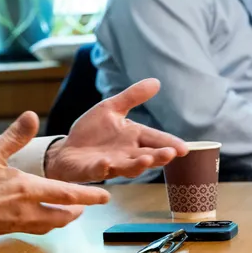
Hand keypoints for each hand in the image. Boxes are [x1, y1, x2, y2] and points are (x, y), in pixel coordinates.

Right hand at [0, 111, 109, 242]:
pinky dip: (43, 224)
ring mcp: (15, 224)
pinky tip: (37, 219)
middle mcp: (26, 210)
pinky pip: (32, 230)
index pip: (67, 193)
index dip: (89, 195)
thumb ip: (14, 136)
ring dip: (62, 220)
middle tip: (87, 206)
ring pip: (48, 226)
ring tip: (67, 214)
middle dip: (77, 211)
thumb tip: (32, 116)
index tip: (105, 197)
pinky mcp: (3, 231)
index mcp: (27, 189)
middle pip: (62, 216)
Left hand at [44, 78, 188, 182]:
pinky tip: (106, 163)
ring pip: (128, 167)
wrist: (67, 149)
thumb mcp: (111, 109)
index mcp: (133, 137)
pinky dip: (103, 168)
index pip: (155, 139)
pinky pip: (99, 170)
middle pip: (146, 156)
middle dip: (158, 156)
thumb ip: (132, 97)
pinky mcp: (92, 169)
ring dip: (137, 165)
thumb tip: (156, 81)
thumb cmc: (92, 132)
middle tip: (171, 154)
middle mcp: (126, 153)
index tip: (184, 148)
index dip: (170, 143)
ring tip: (146, 160)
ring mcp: (110, 163)